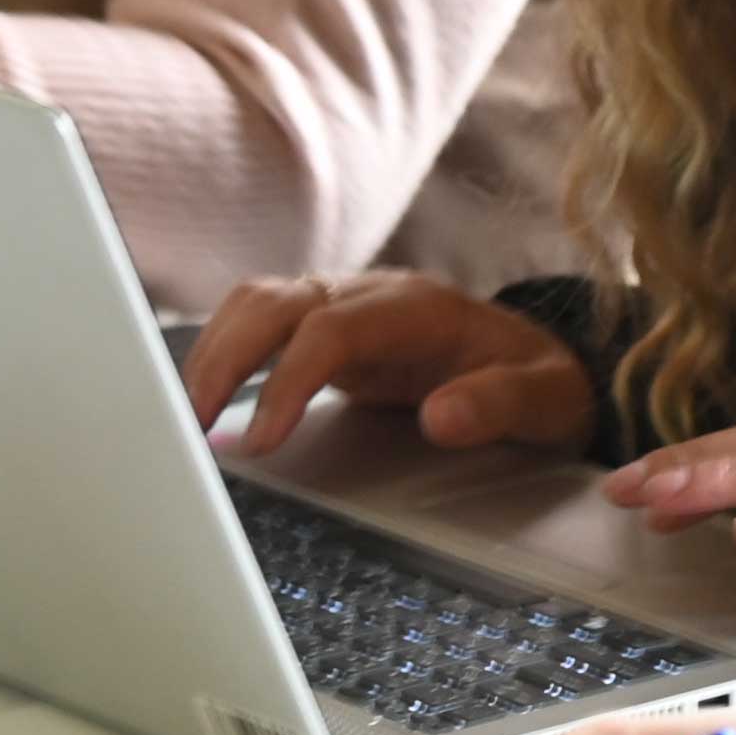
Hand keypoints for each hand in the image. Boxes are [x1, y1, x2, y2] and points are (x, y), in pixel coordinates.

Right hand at [183, 271, 595, 458]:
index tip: (262, 439)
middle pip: (275, 300)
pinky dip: (226, 354)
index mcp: (418, 308)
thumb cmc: (542, 380)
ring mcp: (345, 307)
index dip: (287, 380)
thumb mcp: (546, 399)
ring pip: (257, 304)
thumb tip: (440, 416)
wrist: (543, 361)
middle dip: (225, 357)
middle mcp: (371, 295)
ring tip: (189, 418)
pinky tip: (209, 401)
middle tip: (194, 425)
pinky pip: (262, 325)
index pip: (329, 329)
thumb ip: (500, 405)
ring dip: (215, 352)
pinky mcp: (327, 329)